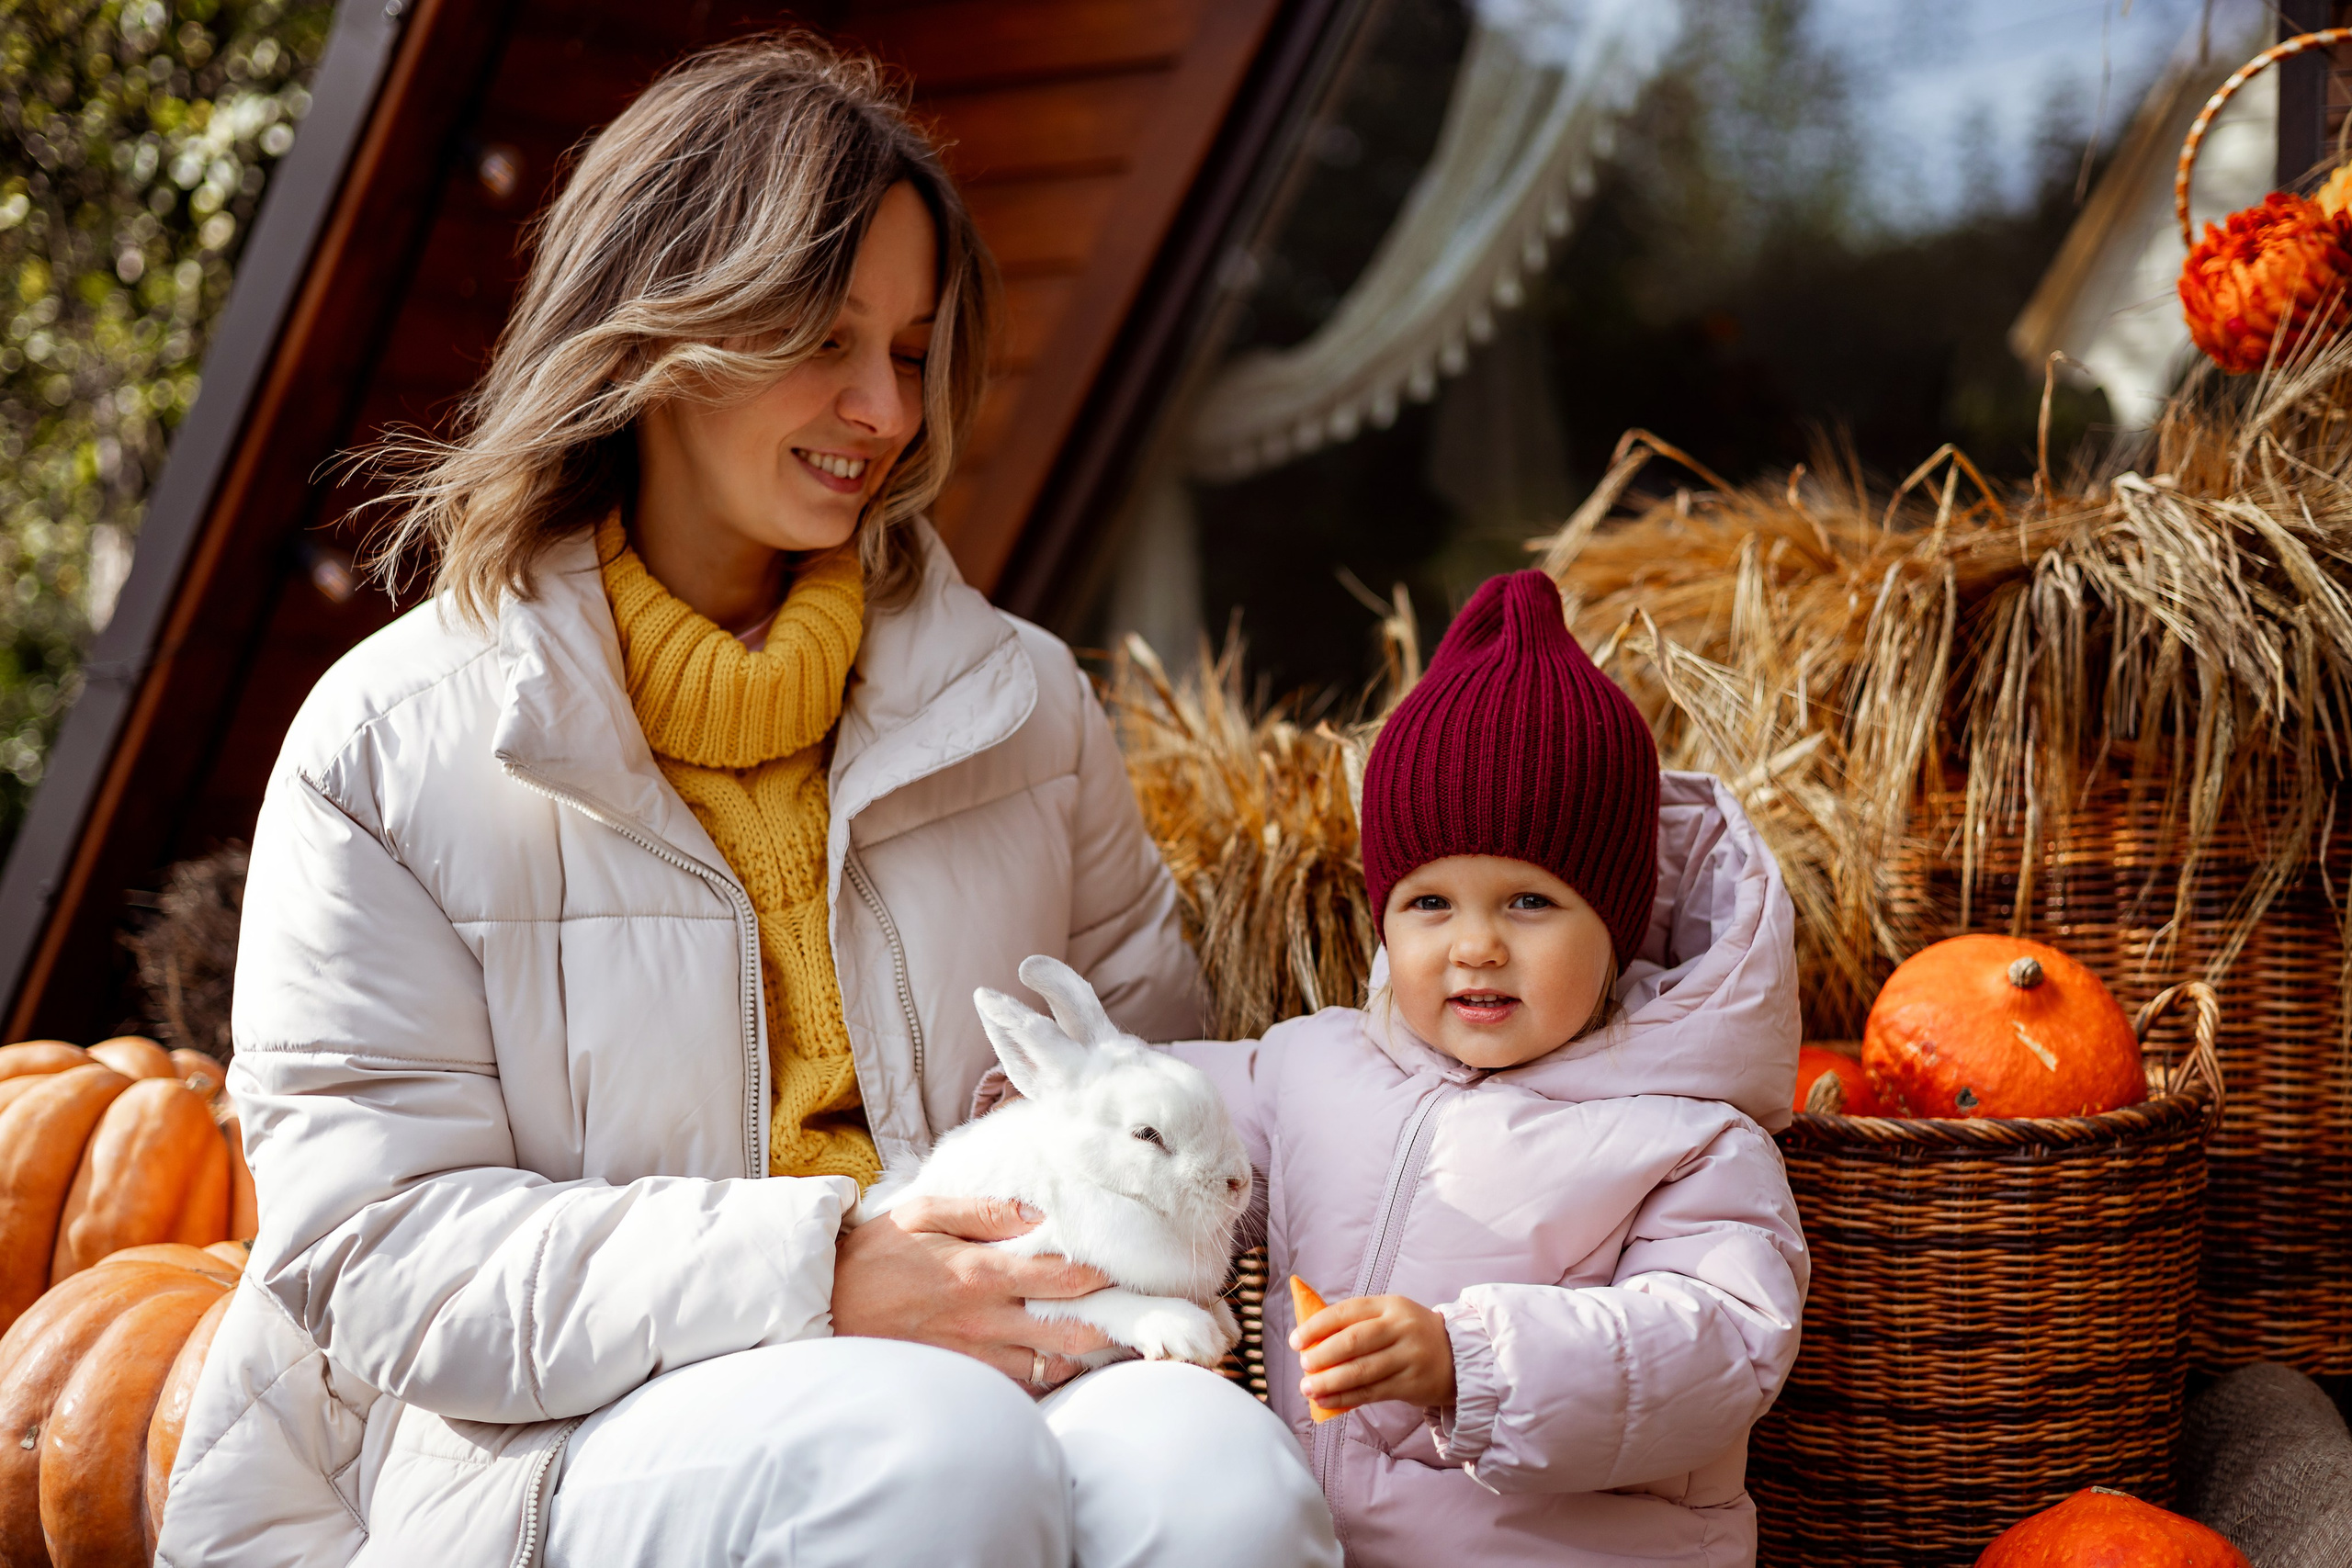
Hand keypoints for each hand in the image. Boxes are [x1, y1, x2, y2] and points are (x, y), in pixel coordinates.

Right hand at [831, 1195, 1115, 1388]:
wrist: (823, 1308)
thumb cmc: (874, 1255)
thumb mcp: (923, 1213)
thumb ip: (984, 1211)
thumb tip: (1038, 1213)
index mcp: (980, 1273)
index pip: (1065, 1277)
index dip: (1104, 1273)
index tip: (1124, 1264)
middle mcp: (985, 1322)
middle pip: (1072, 1332)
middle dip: (1111, 1324)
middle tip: (1135, 1311)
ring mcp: (974, 1358)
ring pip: (1051, 1367)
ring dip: (1082, 1352)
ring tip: (1106, 1334)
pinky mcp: (962, 1380)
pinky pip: (1018, 1387)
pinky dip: (1045, 1375)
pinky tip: (1057, 1359)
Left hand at [1291, 1294, 1455, 1412]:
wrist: (1459, 1356)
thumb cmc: (1411, 1334)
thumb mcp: (1390, 1316)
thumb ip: (1356, 1323)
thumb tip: (1310, 1339)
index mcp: (1389, 1305)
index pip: (1347, 1312)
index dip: (1317, 1326)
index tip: (1296, 1340)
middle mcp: (1400, 1328)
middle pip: (1354, 1341)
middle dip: (1323, 1354)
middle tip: (1303, 1365)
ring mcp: (1408, 1356)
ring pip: (1362, 1370)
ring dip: (1330, 1381)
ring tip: (1308, 1388)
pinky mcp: (1412, 1384)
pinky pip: (1372, 1392)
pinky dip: (1346, 1398)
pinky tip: (1327, 1401)